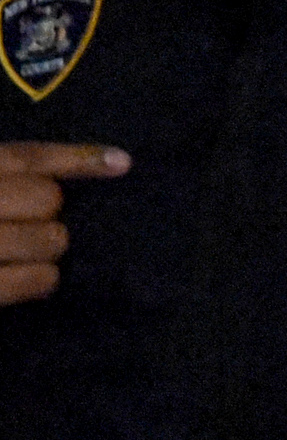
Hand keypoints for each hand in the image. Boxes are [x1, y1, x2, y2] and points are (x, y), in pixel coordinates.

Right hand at [0, 143, 126, 305]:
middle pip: (45, 198)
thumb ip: (4, 178)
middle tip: (32, 226)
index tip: (121, 162)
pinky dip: (40, 280)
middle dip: (48, 214)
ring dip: (48, 249)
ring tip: (30, 255)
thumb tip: (78, 177)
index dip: (77, 158)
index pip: (24, 158)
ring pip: (46, 239)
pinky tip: (41, 279)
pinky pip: (26, 281)